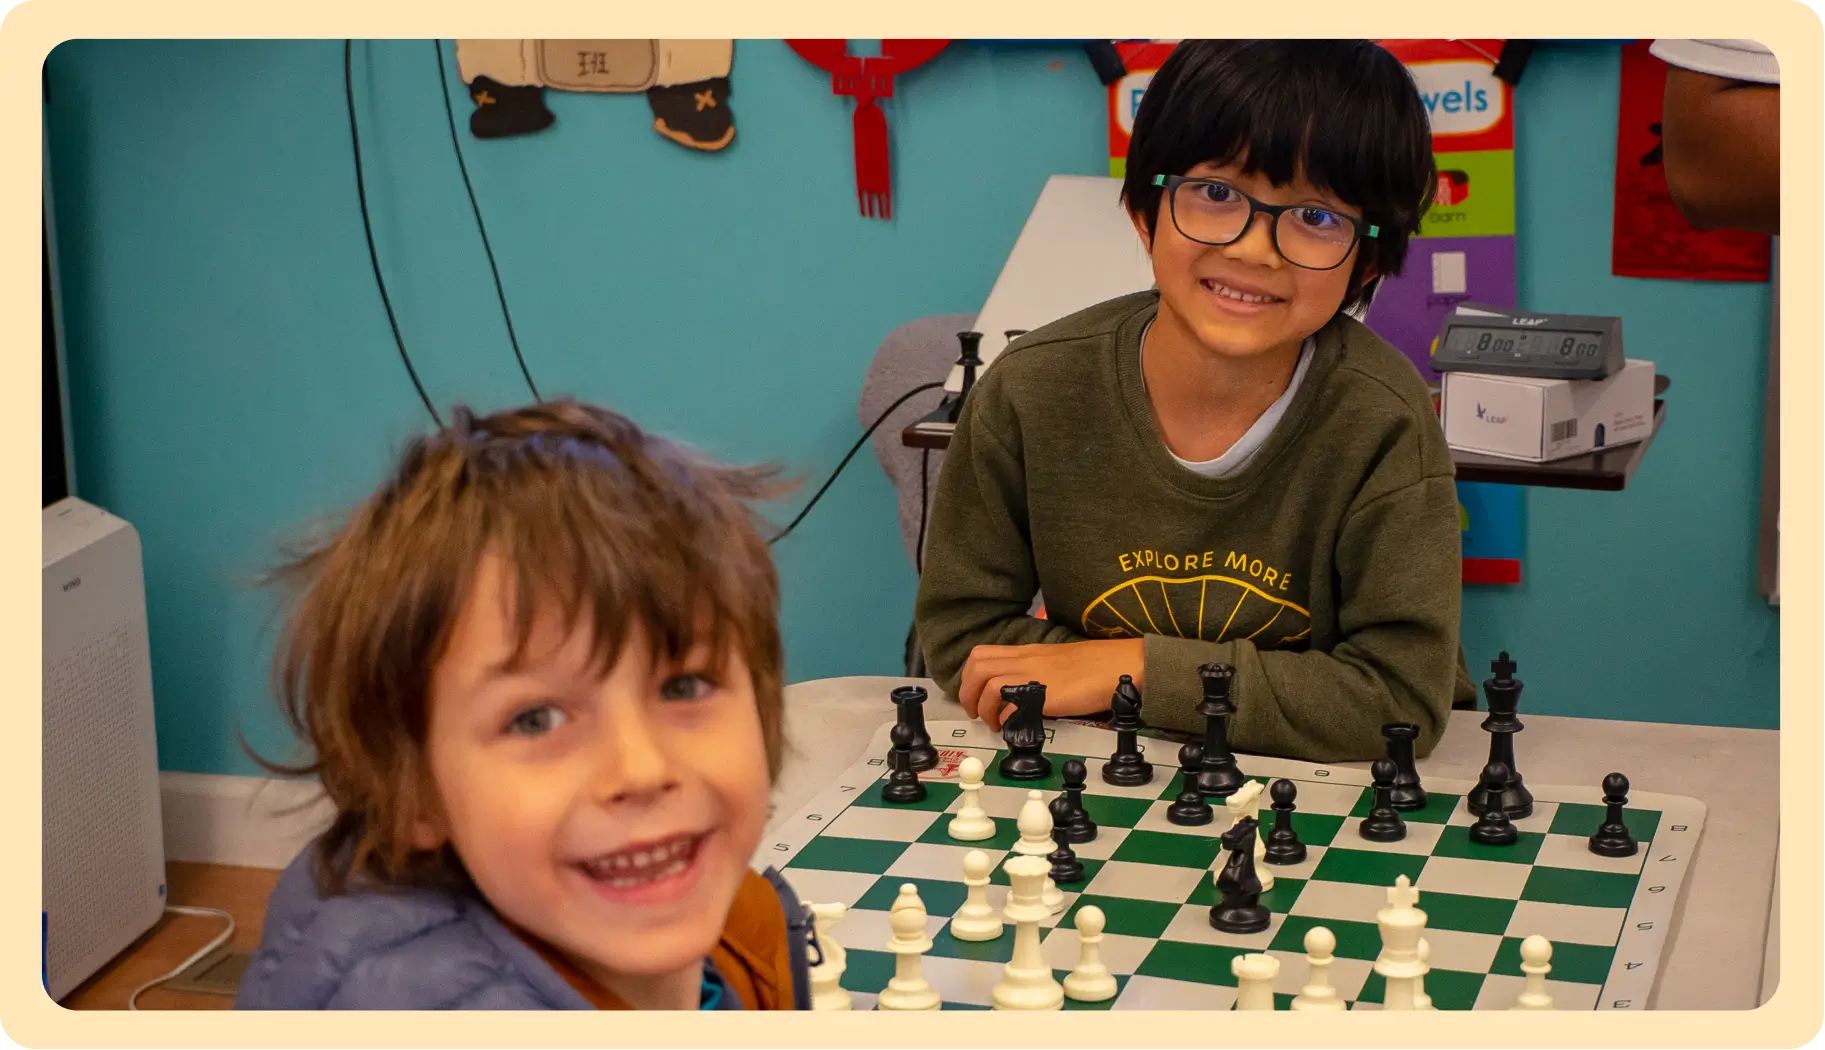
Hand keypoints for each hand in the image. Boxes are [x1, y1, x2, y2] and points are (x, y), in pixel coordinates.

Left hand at [958, 638, 1144, 730]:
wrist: (1122, 664)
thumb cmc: (1096, 665)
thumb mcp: (1056, 663)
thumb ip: (1035, 672)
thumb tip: (1018, 693)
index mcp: (1027, 652)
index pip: (982, 655)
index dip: (969, 677)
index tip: (973, 694)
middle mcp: (1026, 660)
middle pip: (977, 667)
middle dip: (967, 692)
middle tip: (976, 712)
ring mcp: (1035, 675)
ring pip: (988, 684)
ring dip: (984, 707)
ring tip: (994, 723)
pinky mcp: (1047, 694)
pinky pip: (1013, 705)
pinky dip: (1007, 718)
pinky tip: (1016, 726)